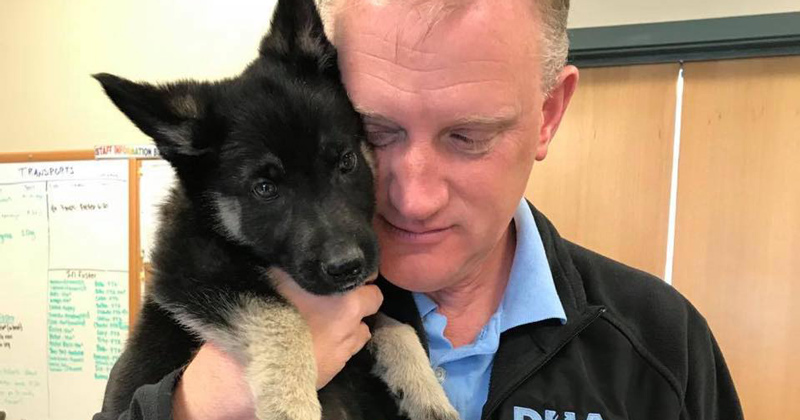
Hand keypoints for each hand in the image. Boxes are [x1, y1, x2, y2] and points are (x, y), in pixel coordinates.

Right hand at [172, 273, 382, 419]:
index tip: (347, 276)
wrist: (252, 362)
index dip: (357, 273)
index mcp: (332, 285)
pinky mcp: (342, 359)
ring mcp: (346, 336)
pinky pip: (354, 345)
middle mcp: (346, 308)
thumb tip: (302, 253)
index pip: (364, 272)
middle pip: (373, 297)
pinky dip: (347, 342)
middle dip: (363, 296)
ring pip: (365, 324)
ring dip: (354, 322)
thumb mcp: (274, 278)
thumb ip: (296, 267)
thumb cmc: (260, 314)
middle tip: (345, 298)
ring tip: (335, 322)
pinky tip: (329, 341)